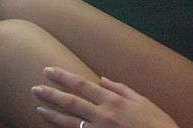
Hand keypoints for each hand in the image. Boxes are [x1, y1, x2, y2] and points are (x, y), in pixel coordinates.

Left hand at [32, 66, 178, 127]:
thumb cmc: (158, 124)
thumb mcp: (142, 101)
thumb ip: (121, 89)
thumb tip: (103, 79)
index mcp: (113, 100)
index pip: (81, 85)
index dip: (63, 77)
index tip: (48, 70)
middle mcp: (103, 115)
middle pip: (71, 102)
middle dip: (51, 94)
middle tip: (34, 88)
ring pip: (70, 122)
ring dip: (52, 114)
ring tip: (38, 107)